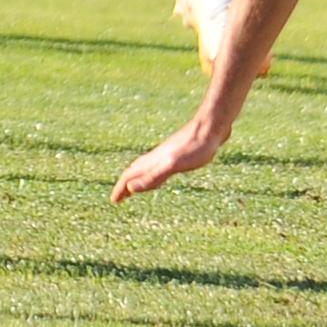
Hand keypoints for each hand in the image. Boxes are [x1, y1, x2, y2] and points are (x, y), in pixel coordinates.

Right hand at [112, 112, 227, 199]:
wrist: (212, 125)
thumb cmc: (196, 147)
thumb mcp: (174, 165)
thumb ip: (153, 176)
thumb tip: (130, 188)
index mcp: (154, 161)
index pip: (131, 176)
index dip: (121, 189)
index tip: (114, 200)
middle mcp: (157, 157)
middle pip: (136, 171)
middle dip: (126, 185)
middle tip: (120, 197)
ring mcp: (168, 154)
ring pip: (147, 167)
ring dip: (138, 178)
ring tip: (135, 187)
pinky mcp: (179, 152)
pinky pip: (159, 165)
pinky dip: (153, 173)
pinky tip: (162, 173)